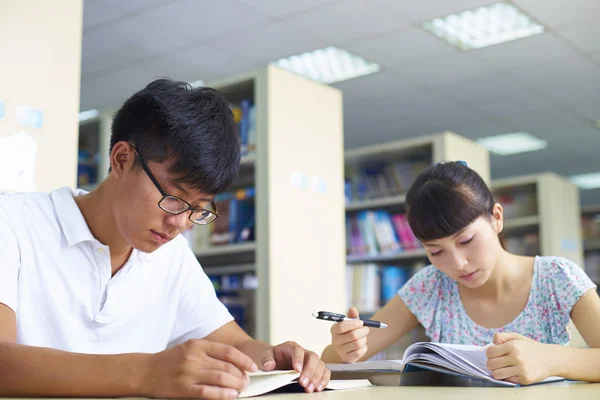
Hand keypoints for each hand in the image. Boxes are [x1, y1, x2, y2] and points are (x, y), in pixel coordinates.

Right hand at [141, 339, 257, 398]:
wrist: (144, 371)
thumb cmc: (169, 360)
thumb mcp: (189, 348)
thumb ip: (209, 351)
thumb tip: (234, 361)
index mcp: (197, 345)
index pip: (228, 351)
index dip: (244, 360)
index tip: (252, 367)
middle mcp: (194, 357)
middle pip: (227, 366)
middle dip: (242, 375)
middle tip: (247, 381)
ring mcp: (189, 373)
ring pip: (221, 378)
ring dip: (236, 385)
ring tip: (241, 389)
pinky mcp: (183, 389)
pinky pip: (208, 392)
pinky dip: (223, 394)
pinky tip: (231, 396)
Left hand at [260, 341, 330, 392]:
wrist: (275, 359)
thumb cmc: (272, 357)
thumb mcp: (265, 356)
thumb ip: (266, 359)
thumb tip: (269, 365)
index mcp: (291, 347)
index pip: (297, 350)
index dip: (298, 359)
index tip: (297, 371)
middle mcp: (303, 352)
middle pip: (313, 357)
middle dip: (309, 371)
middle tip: (303, 383)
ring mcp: (310, 360)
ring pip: (320, 364)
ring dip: (317, 377)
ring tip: (310, 388)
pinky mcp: (315, 369)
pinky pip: (324, 372)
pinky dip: (323, 380)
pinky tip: (318, 388)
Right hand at [331, 307, 369, 362]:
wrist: (349, 347)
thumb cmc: (350, 331)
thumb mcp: (351, 323)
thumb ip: (352, 316)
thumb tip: (353, 309)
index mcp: (334, 329)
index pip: (342, 326)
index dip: (353, 324)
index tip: (361, 322)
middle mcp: (334, 340)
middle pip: (352, 335)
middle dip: (363, 331)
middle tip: (367, 329)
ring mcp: (340, 351)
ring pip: (357, 344)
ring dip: (364, 339)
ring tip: (363, 337)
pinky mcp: (346, 359)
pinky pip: (359, 353)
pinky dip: (364, 348)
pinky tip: (362, 345)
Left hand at [486, 332, 556, 384]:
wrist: (550, 359)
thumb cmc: (530, 347)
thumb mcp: (516, 337)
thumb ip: (502, 336)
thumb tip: (493, 343)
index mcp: (513, 346)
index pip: (490, 352)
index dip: (490, 353)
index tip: (495, 354)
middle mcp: (517, 358)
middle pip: (491, 364)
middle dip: (491, 363)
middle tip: (497, 362)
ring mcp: (521, 370)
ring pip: (496, 374)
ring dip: (497, 371)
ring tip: (502, 368)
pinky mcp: (525, 379)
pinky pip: (507, 380)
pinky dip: (507, 376)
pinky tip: (513, 372)